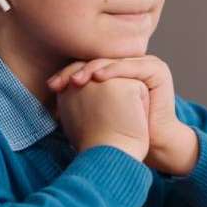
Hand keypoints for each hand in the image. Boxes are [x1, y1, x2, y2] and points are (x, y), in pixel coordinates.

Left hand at [48, 56, 197, 175]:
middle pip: (100, 61)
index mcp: (118, 70)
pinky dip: (113, 71)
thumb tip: (49, 88)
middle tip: (60, 83)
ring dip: (92, 68)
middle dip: (77, 70)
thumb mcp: (98, 108)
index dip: (69, 73)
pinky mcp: (157, 70)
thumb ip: (81, 94)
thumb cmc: (124, 131)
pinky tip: (98, 78)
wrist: (152, 145)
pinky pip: (131, 67)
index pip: (90, 65)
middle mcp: (132, 63)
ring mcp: (147, 64)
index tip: (51, 87)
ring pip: (114, 62)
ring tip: (77, 79)